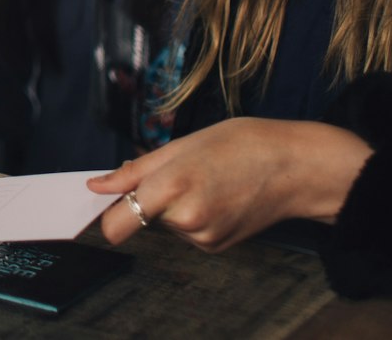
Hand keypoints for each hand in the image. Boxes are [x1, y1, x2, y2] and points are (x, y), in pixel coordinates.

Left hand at [85, 118, 371, 251]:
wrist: (295, 166)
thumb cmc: (241, 144)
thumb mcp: (183, 145)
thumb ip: (135, 170)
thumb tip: (97, 186)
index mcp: (172, 186)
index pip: (117, 225)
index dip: (106, 217)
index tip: (106, 203)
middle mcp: (185, 219)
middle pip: (140, 217)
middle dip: (150, 198)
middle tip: (182, 172)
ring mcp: (203, 238)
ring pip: (165, 224)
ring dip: (175, 205)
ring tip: (209, 180)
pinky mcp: (217, 247)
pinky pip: (187, 232)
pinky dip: (195, 215)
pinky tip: (220, 196)